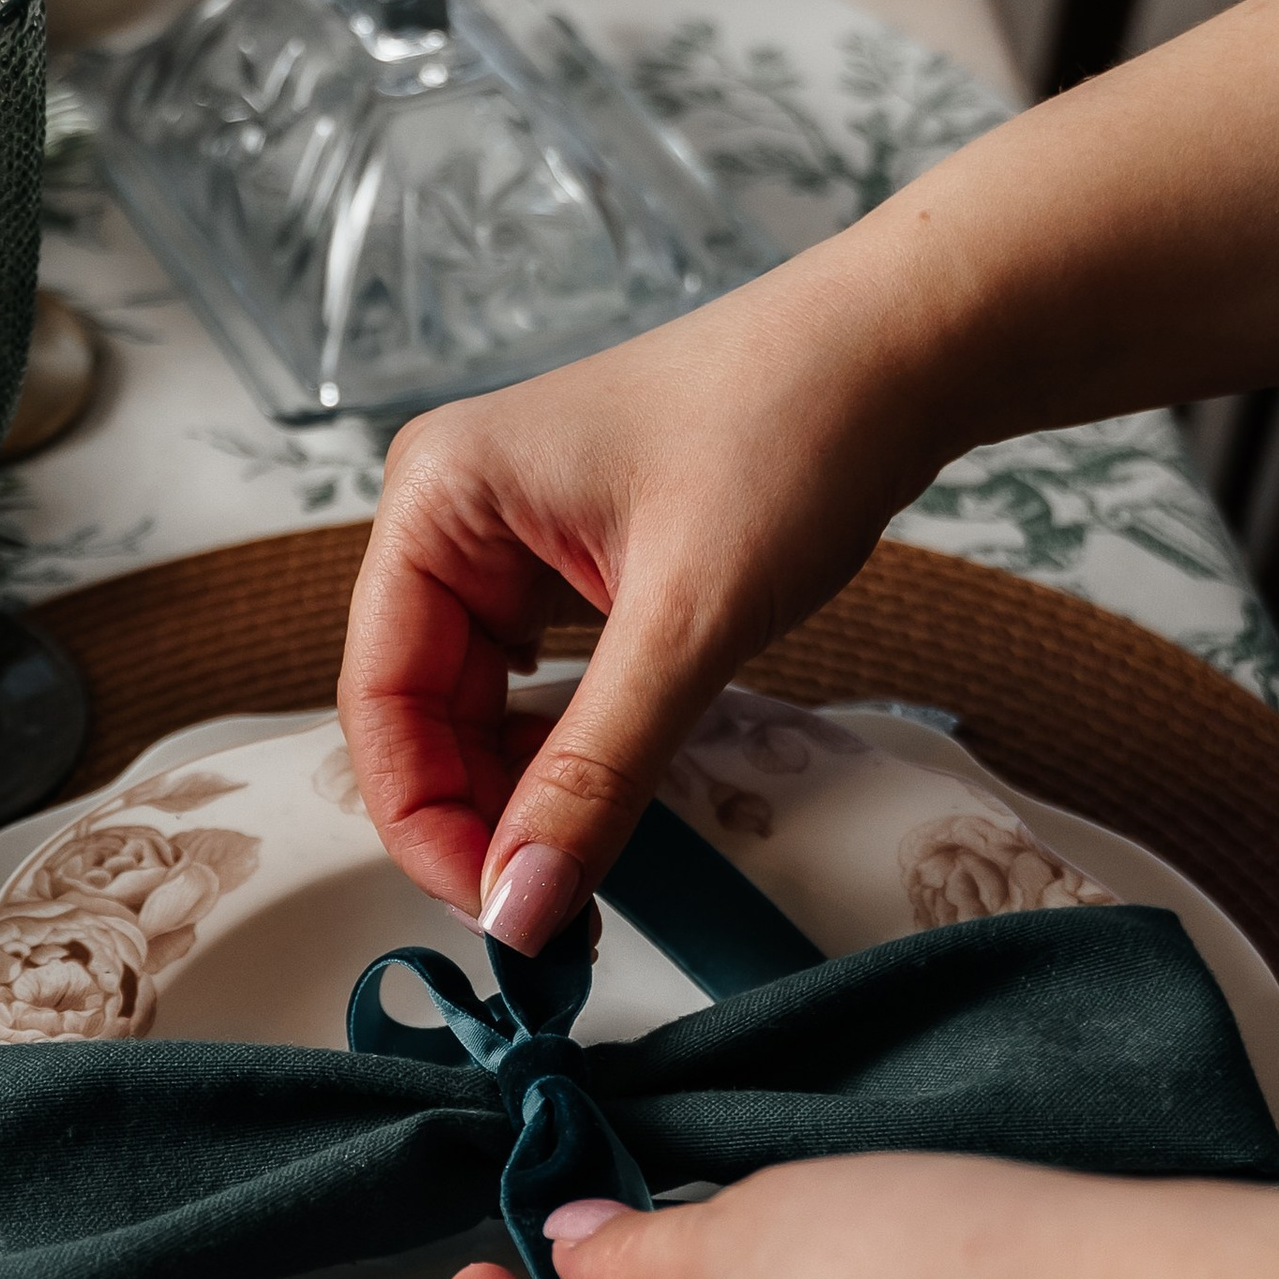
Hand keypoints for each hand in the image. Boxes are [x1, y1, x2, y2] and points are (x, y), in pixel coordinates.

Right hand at [338, 239, 966, 944]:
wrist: (899, 354)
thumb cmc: (791, 430)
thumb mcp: (687, 623)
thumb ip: (596, 775)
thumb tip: (519, 908)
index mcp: (437, 498)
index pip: (379, 700)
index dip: (425, 824)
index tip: (498, 917)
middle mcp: (453, 516)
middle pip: (419, 716)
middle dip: (475, 824)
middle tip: (548, 924)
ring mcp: (511, 542)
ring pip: (479, 714)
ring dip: (521, 803)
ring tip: (581, 887)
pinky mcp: (572, 568)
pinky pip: (540, 692)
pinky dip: (566, 762)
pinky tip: (604, 816)